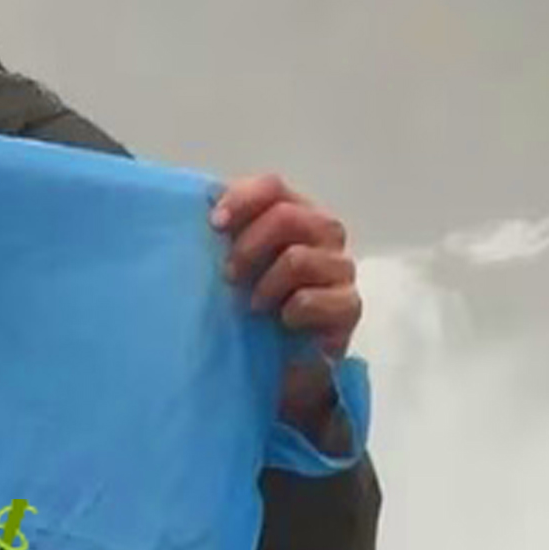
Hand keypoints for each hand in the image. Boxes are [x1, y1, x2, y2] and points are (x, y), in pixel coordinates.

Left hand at [212, 173, 362, 433]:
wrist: (281, 363)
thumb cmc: (253, 302)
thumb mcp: (232, 263)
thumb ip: (225, 230)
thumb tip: (199, 199)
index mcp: (293, 213)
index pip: (273, 186)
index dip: (241, 199)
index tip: (215, 226)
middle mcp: (323, 234)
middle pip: (288, 216)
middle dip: (249, 246)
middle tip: (230, 276)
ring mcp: (341, 269)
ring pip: (299, 258)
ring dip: (266, 285)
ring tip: (256, 306)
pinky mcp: (349, 306)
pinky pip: (313, 299)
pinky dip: (290, 312)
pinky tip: (283, 322)